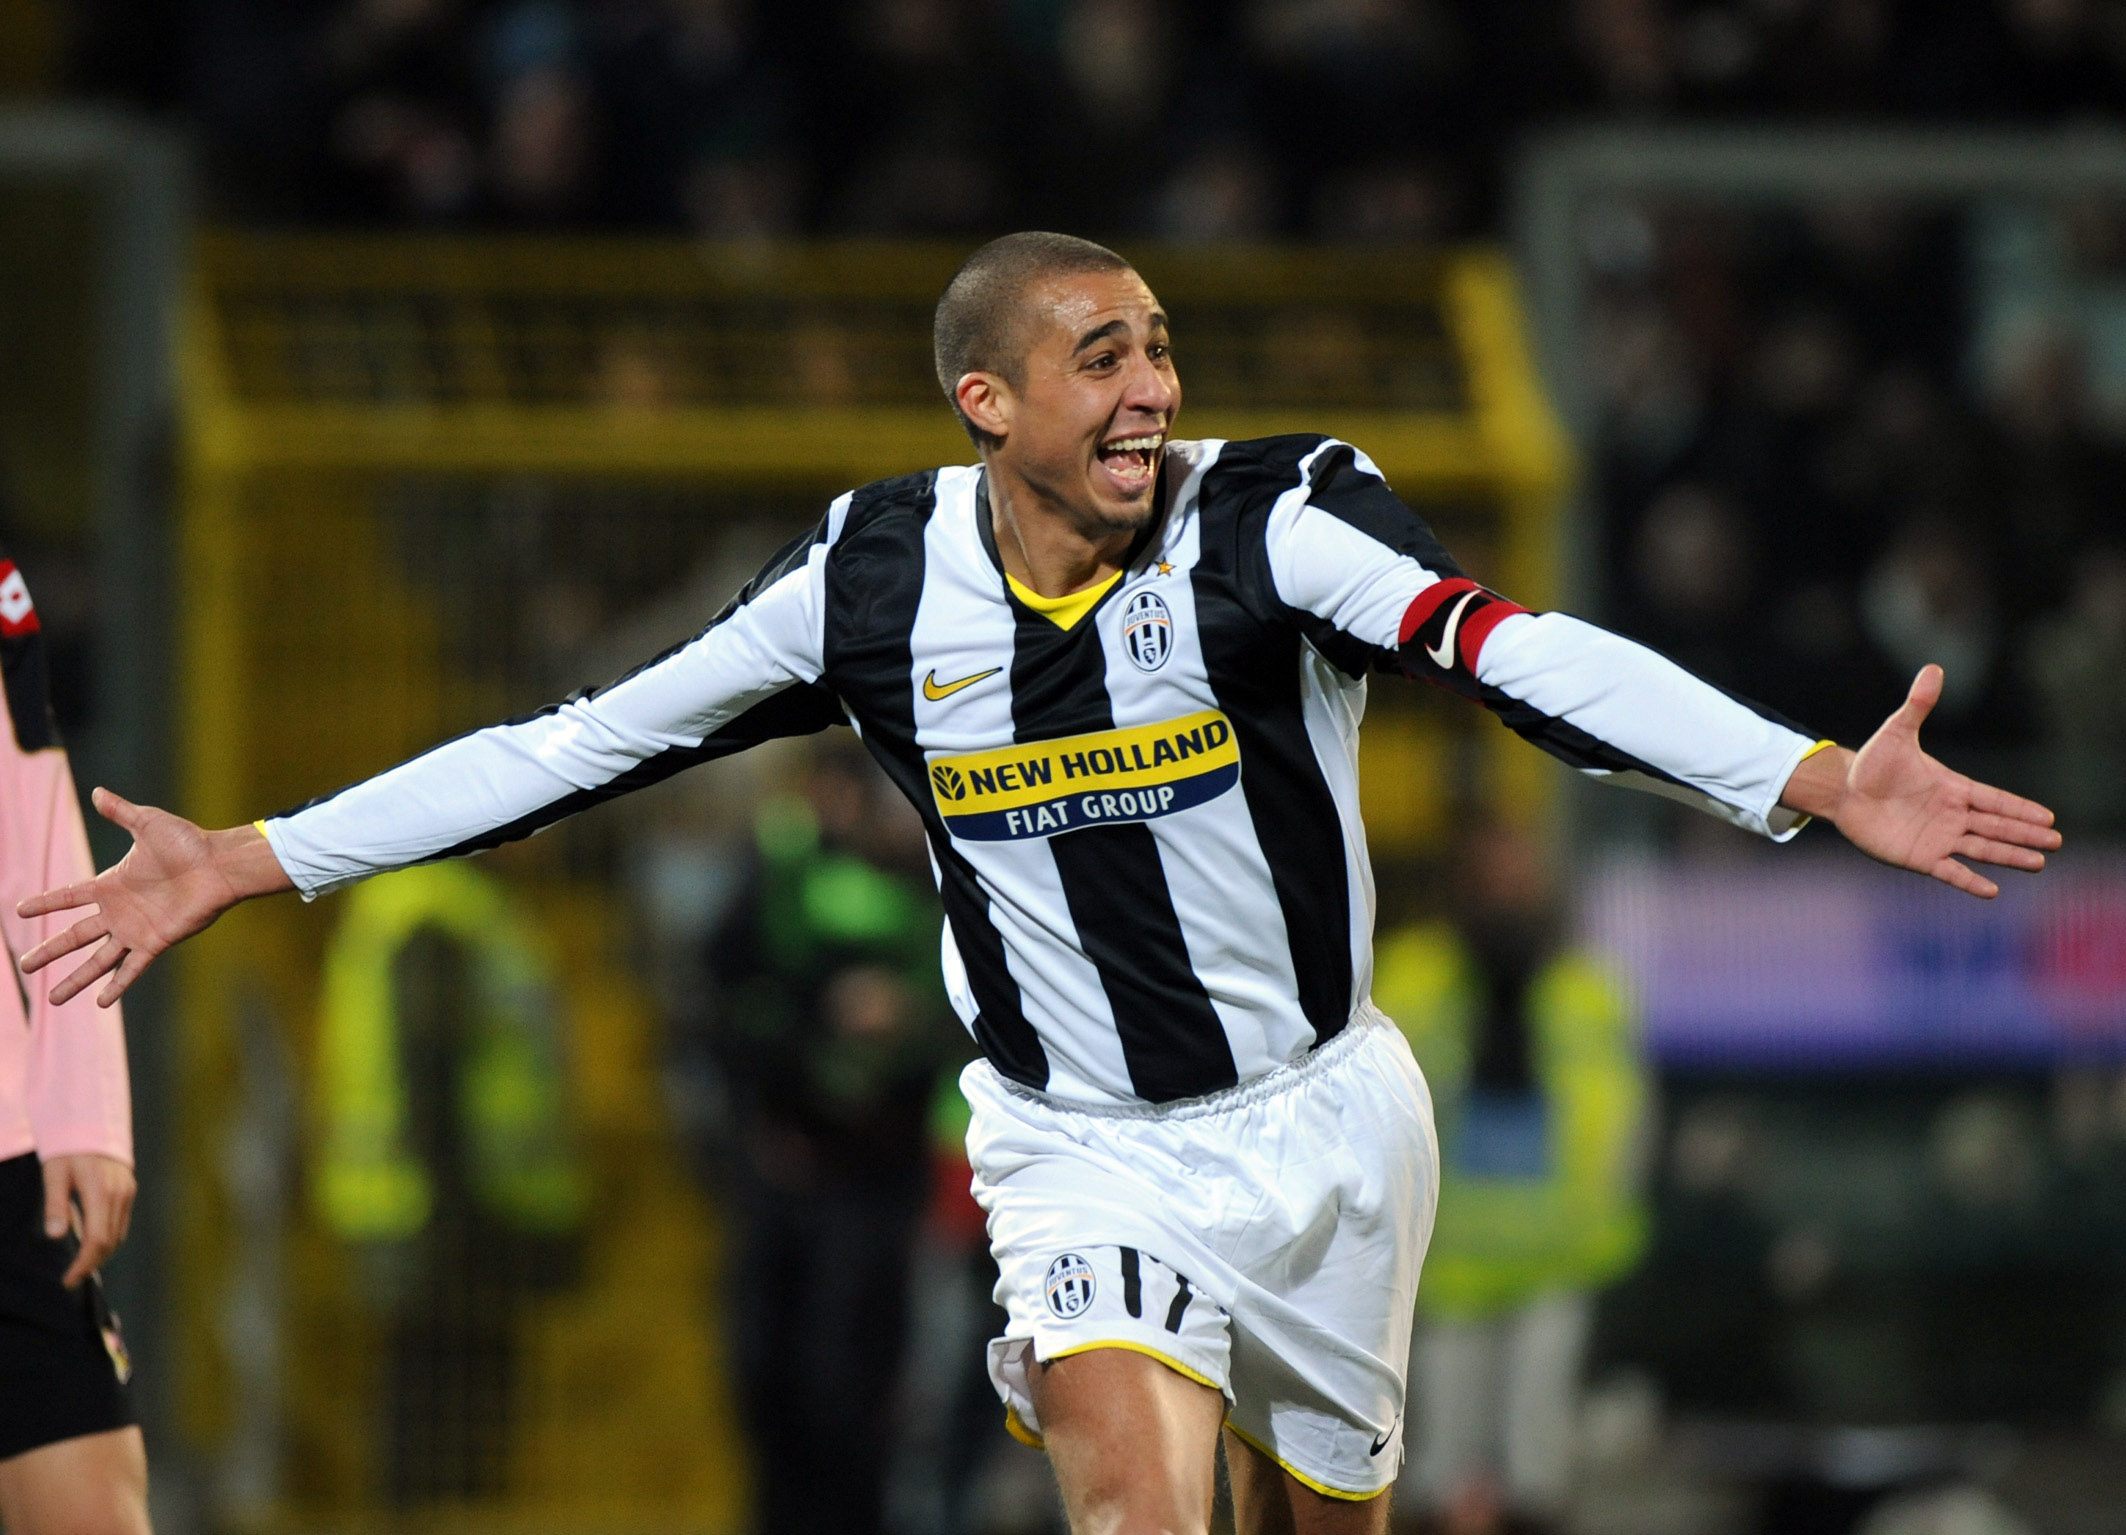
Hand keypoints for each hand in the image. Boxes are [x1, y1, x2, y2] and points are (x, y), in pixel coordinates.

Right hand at [15, 789, 292, 1006]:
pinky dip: (117, 985)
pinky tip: (100, 1002)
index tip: (20, 910)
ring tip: (52, 999)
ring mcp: (136, 930)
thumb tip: (98, 791)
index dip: (45, 903)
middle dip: (49, 951)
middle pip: (74, 936)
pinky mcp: (156, 942)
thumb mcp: (148, 823)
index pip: (68, 897)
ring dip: (75, 979)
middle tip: (25, 965)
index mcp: (112, 885)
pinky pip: (132, 969)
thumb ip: (121, 811)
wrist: (220, 865)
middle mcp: (119, 912)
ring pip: (97, 960)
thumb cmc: (189, 843)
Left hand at [41, 1153, 135, 1287]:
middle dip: (91, 1263)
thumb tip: (56, 1237)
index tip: (69, 1279)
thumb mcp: (54, 1175)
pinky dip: (107, 1236)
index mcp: (100, 1192)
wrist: (91, 1121)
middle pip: (110, 1241)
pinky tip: (88, 1236)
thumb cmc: (67, 1149)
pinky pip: (120, 1222)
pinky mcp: (129, 1190)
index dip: (84, 1264)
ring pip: (118, 1234)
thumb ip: (55, 1206)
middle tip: (71, 1276)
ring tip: (78, 1260)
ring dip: (100, 1252)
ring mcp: (127, 1192)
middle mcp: (119, 1194)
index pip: (97, 1240)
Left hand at [1780, 665, 2060, 897]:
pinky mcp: (1919, 856)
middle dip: (2025, 834)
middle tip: (2056, 842)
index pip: (1993, 799)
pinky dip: (1970, 880)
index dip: (2020, 808)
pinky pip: (1950, 871)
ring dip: (2008, 856)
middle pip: (1995, 826)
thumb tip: (1933, 668)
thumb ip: (1918, 705)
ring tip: (2038, 863)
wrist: (1844, 792)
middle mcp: (1951, 815)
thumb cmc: (1872, 763)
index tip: (2048, 817)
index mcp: (1952, 788)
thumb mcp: (1896, 732)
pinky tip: (1992, 891)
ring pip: (1981, 848)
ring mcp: (1937, 837)